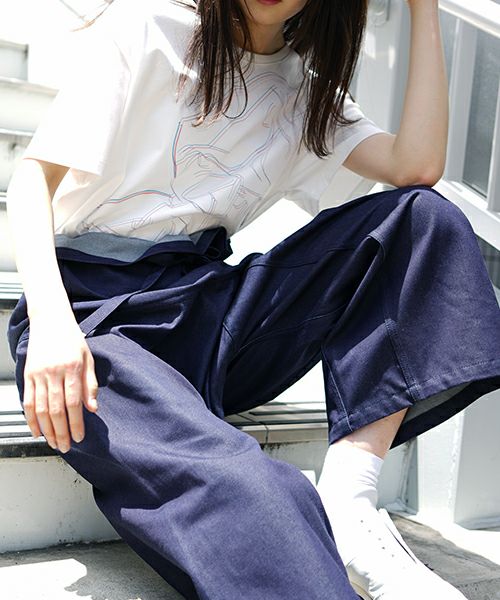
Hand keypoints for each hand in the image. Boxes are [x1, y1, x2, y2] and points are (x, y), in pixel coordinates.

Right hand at [22, 315, 98, 451]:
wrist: (50, 321)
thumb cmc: (72, 340)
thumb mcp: (88, 359)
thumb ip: (90, 384)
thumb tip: (93, 409)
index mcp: (71, 368)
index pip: (73, 402)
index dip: (76, 423)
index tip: (80, 437)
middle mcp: (53, 372)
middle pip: (56, 409)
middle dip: (61, 432)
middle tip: (66, 447)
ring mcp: (38, 374)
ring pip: (41, 408)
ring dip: (47, 430)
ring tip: (53, 443)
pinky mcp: (28, 375)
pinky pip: (28, 401)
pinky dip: (31, 418)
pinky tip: (36, 431)